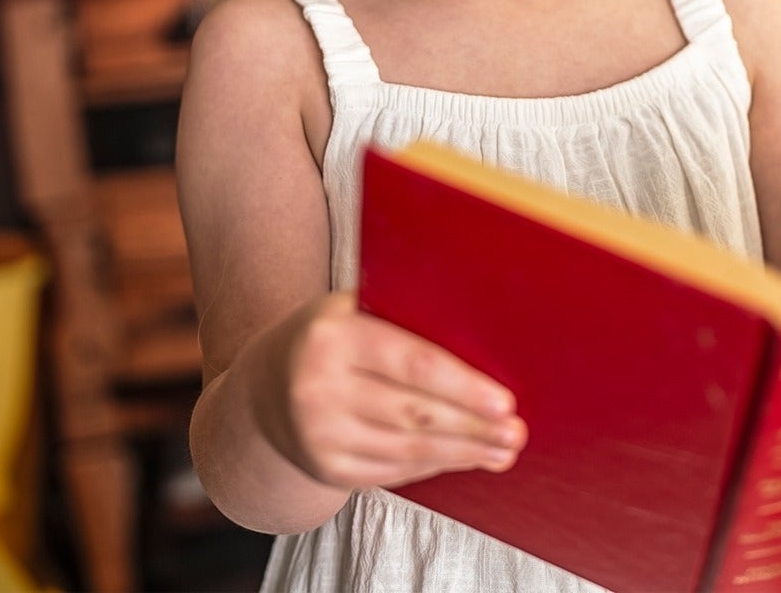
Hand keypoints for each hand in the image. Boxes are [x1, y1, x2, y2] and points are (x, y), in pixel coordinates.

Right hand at [248, 291, 526, 490]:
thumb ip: (401, 313)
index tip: (505, 401)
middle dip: (473, 426)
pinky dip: (434, 466)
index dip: (463, 386)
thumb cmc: (329, 337)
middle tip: (516, 431)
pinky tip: (466, 459)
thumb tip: (484, 329)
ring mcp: (320, 436)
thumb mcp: (351, 308)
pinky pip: (393, 471)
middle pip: (415, 414)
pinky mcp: (327, 470)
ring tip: (504, 450)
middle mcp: (318, 389)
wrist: (263, 389)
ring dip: (464, 452)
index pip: (412, 365)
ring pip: (409, 450)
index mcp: (332, 336)